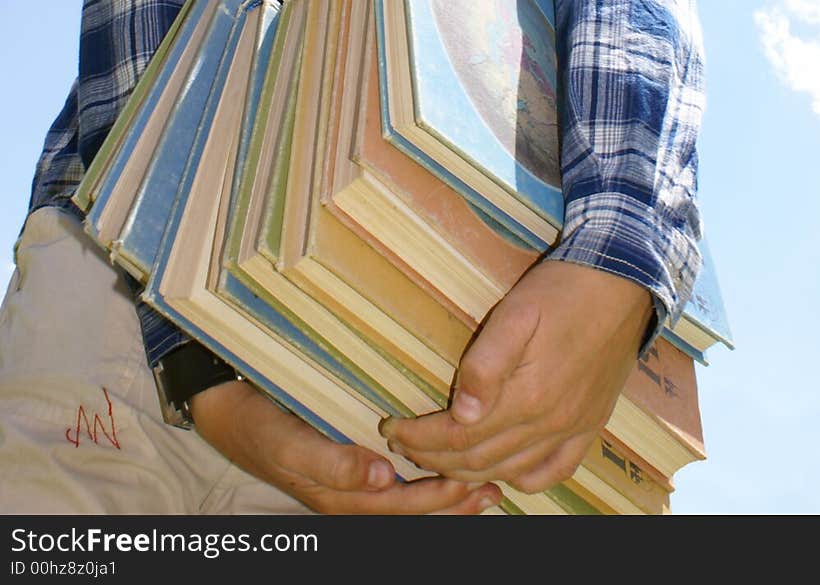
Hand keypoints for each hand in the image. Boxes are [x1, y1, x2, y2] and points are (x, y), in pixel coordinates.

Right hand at [190, 379, 501, 514]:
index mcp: (339, 496)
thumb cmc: (258, 424)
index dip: (439, 500)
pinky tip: (444, 470)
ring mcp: (348, 481)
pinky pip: (393, 484)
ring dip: (444, 498)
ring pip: (405, 501)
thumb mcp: (290, 444)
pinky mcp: (346, 463)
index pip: (402, 506)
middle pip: (410, 510)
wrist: (225, 407)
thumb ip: (333, 463)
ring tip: (483, 491)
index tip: (475, 484)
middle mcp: (348, 495)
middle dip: (453, 505)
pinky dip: (423, 482)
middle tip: (496, 490)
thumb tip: (385, 476)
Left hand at [379, 260, 652, 494]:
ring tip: (439, 458)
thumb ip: (486, 363)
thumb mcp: (517, 312)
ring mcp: (574, 429)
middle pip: (480, 459)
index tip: (392, 429)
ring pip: (510, 471)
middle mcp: (551, 423)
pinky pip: (553, 473)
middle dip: (434, 457)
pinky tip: (502, 471)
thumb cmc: (563, 290)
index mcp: (528, 396)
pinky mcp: (590, 426)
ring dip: (469, 472)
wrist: (623, 283)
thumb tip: (461, 413)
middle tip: (404, 445)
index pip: (460, 435)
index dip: (421, 438)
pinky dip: (520, 479)